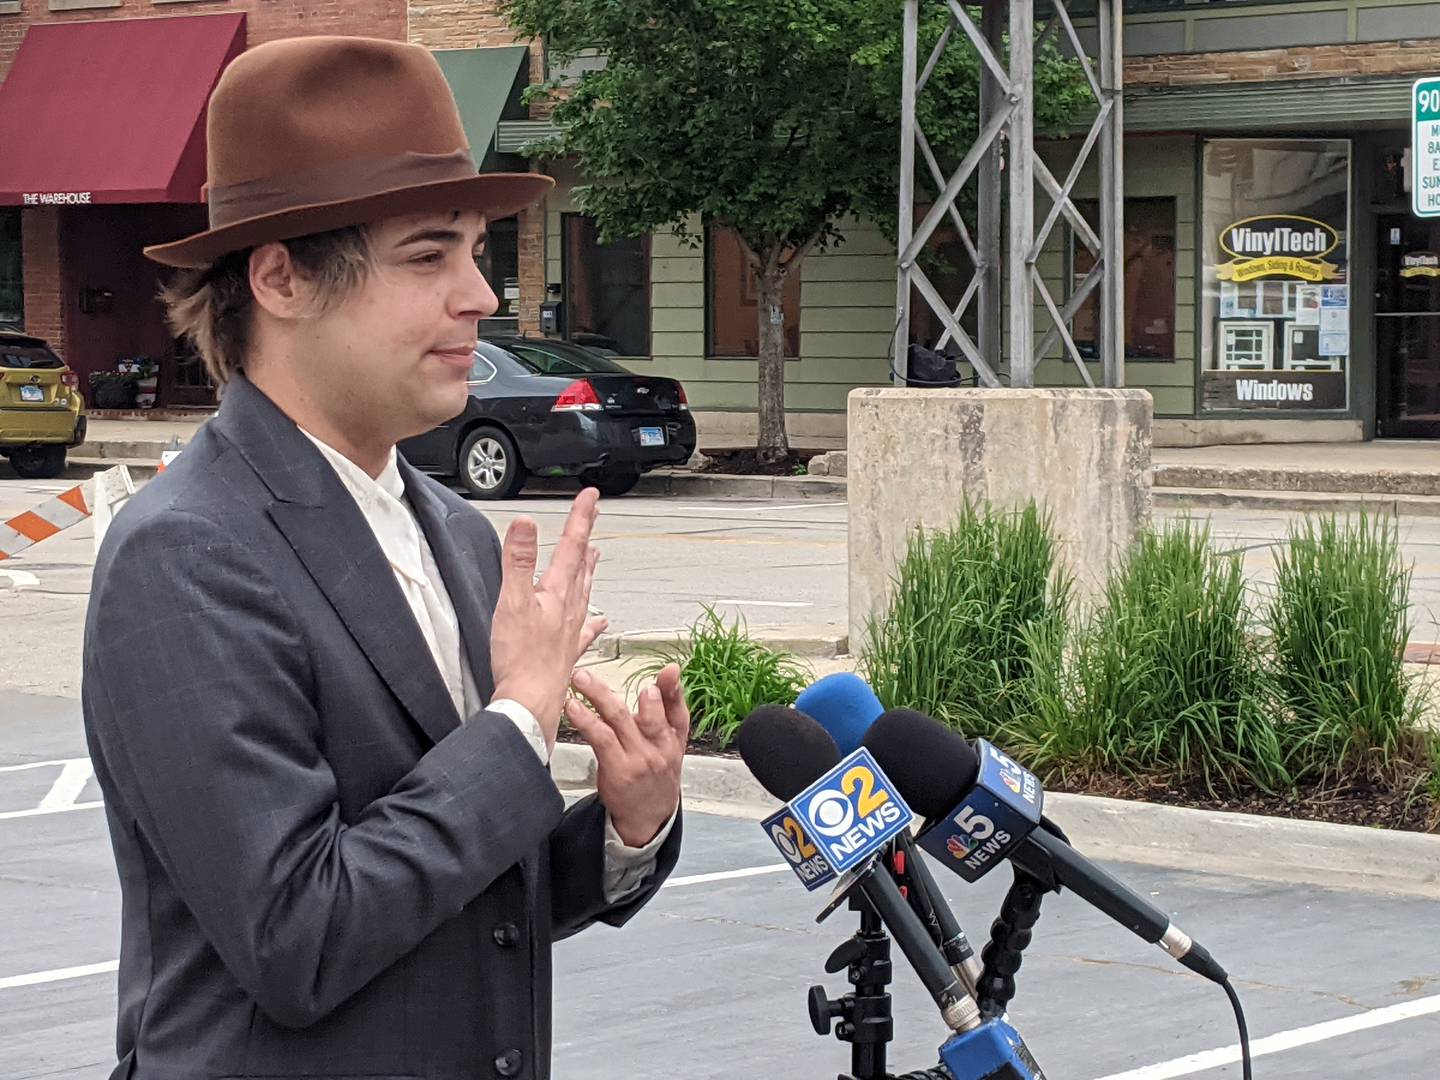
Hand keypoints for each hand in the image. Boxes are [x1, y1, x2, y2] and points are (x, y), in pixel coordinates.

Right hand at [490, 489, 607, 746]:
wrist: (530, 702)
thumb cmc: (521, 658)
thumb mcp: (512, 602)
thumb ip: (518, 561)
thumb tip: (526, 524)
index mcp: (558, 592)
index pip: (571, 545)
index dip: (581, 518)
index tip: (591, 497)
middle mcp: (570, 609)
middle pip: (581, 565)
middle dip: (586, 538)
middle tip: (594, 518)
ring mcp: (570, 630)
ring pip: (584, 592)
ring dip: (588, 570)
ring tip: (594, 556)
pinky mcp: (566, 651)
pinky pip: (584, 629)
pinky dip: (591, 620)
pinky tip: (599, 622)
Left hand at [565, 664, 688, 846]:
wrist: (648, 816)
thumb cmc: (656, 772)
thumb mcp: (672, 742)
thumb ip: (669, 707)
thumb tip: (669, 671)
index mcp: (674, 738)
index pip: (679, 711)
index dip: (674, 689)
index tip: (669, 671)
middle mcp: (660, 748)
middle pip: (648, 713)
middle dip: (628, 689)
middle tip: (608, 671)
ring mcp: (639, 759)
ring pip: (619, 720)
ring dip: (598, 696)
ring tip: (580, 679)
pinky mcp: (618, 769)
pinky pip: (601, 738)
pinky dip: (586, 720)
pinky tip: (573, 707)